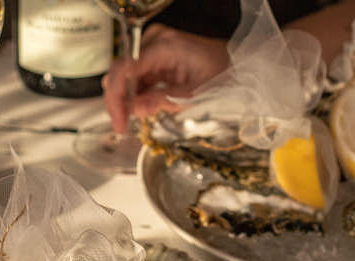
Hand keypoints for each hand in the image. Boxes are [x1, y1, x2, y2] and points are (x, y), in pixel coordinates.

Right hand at [102, 24, 229, 132]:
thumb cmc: (224, 75)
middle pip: (120, 71)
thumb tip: (136, 110)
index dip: (116, 99)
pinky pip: (137, 77)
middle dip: (118, 101)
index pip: (125, 69)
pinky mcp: (156, 56)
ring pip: (125, 76)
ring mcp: (154, 47)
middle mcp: (155, 41)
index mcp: (165, 46)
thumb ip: (164, 102)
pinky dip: (136, 95)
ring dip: (126, 100)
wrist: (238, 67)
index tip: (119, 122)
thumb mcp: (195, 95)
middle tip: (122, 126)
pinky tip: (141, 109)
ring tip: (131, 121)